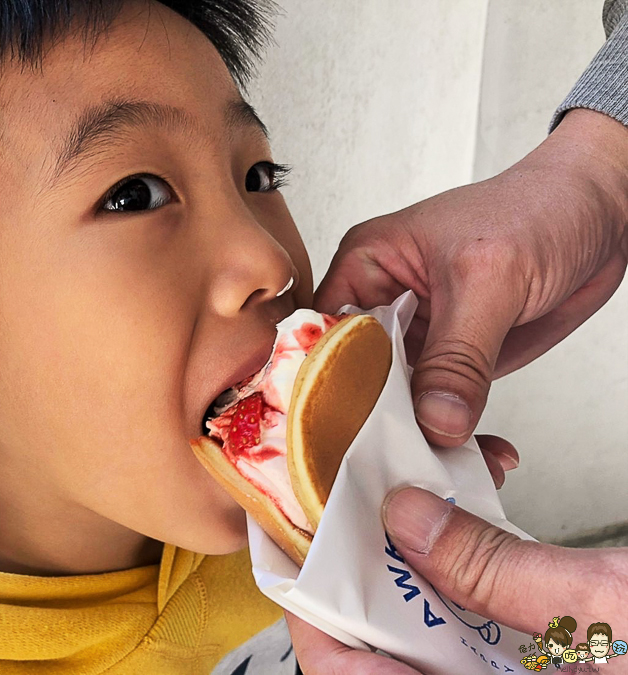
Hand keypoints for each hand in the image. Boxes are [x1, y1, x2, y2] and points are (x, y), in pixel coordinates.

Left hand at [287, 486, 627, 673]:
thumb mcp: (613, 609)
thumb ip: (501, 569)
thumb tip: (408, 515)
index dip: (314, 613)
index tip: (298, 548)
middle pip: (381, 650)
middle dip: (366, 574)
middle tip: (355, 506)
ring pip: (425, 638)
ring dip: (418, 569)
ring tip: (416, 503)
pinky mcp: (536, 673)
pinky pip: (472, 637)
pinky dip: (466, 582)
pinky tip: (476, 530)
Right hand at [313, 109, 627, 446]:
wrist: (602, 215)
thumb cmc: (537, 210)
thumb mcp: (489, 279)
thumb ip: (459, 356)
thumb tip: (435, 420)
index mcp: (366, 267)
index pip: (325, 335)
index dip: (327, 382)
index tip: (344, 431)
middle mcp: (383, 306)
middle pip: (354, 376)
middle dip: (373, 421)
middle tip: (391, 463)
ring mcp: (418, 338)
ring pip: (396, 401)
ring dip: (415, 436)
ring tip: (435, 468)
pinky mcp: (453, 363)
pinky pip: (438, 409)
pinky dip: (453, 437)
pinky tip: (471, 454)